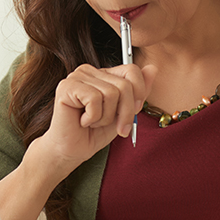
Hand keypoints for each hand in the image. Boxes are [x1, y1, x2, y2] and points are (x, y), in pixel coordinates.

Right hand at [34, 62, 157, 171]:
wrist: (72, 152)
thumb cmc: (95, 133)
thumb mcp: (124, 112)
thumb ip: (139, 91)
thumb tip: (152, 68)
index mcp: (104, 74)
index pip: (132, 70)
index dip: (138, 94)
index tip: (132, 114)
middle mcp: (90, 71)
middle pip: (124, 85)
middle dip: (124, 112)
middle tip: (113, 125)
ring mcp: (77, 76)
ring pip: (111, 93)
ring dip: (105, 117)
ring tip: (92, 122)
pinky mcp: (66, 86)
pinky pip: (94, 99)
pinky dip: (93, 117)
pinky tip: (82, 120)